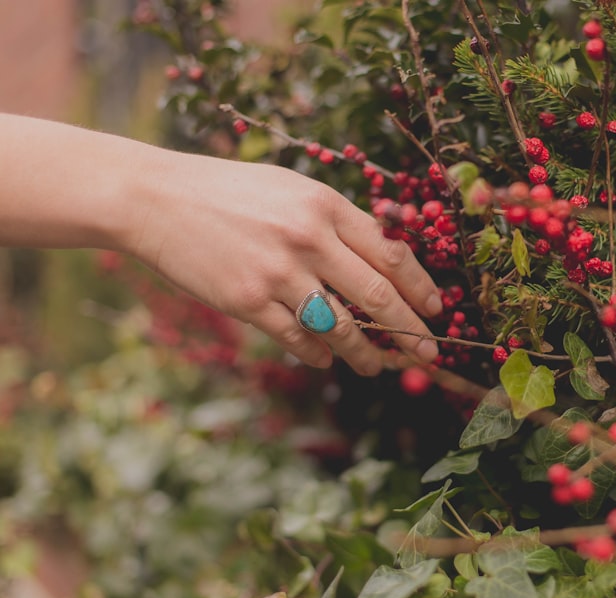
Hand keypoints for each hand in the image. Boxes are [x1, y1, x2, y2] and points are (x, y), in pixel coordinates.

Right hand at [127, 152, 441, 373]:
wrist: (154, 198)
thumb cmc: (228, 191)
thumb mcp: (291, 188)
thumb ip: (335, 220)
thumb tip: (381, 258)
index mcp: (326, 206)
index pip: (392, 254)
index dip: (421, 288)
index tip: (436, 310)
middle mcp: (310, 239)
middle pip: (379, 296)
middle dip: (411, 332)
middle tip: (428, 353)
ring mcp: (279, 273)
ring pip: (342, 327)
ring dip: (366, 353)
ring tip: (377, 366)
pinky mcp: (248, 302)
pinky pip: (298, 339)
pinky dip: (318, 354)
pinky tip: (326, 359)